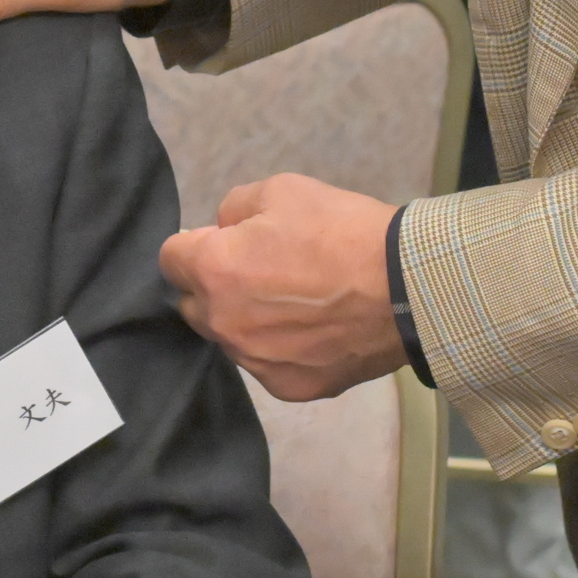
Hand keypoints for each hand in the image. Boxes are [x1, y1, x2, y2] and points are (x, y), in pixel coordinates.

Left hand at [163, 173, 403, 399]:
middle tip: (263, 269)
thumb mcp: (284, 190)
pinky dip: (282, 348)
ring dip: (247, 320)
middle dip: (215, 285)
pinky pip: (268, 364)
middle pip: (194, 304)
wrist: (407, 288)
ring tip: (297, 302)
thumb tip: (223, 231)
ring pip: (231, 338)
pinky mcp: (289, 387)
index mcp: (215, 272)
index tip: (228, 241)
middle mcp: (223, 324)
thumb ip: (235, 208)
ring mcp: (256, 362)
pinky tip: (315, 330)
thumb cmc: (342, 232)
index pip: (169, 259)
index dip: (196, 244)